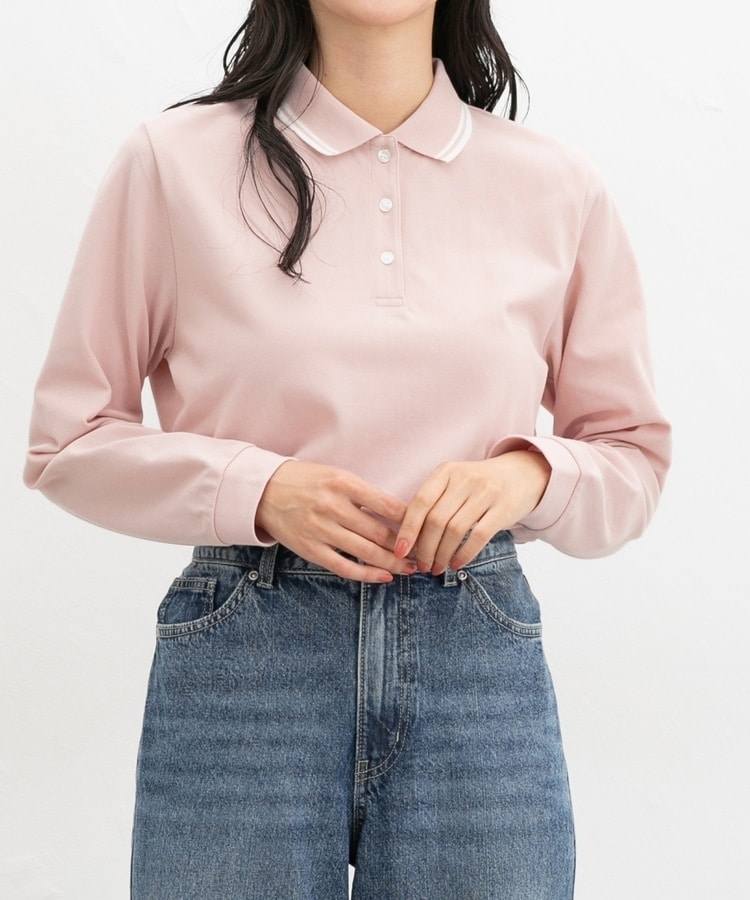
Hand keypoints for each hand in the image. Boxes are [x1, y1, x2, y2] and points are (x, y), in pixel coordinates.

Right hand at [256, 460, 413, 582]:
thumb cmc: (307, 482)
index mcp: (344, 484)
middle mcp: (333, 507)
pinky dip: (368, 574)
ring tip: (411, 567)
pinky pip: (345, 567)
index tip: (427, 530)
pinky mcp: (311, 549)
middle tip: (426, 553)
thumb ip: (365, 494)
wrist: (265, 491)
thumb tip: (400, 514)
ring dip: (393, 563)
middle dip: (407, 546)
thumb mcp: (337, 476)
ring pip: (366, 552)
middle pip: (380, 533)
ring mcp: (321, 530)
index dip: (412, 521)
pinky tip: (385, 576)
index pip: (388, 506)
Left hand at [393, 451, 551, 573]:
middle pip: (436, 520)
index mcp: (446, 472)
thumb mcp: (454, 482)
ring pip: (455, 530)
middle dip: (425, 549)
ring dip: (442, 554)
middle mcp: (464, 479)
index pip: (420, 503)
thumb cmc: (478, 484)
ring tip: (437, 568)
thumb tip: (407, 538)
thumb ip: (433, 502)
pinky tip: (457, 563)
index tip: (400, 551)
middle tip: (422, 565)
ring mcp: (485, 492)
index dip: (408, 529)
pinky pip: (479, 536)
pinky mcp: (503, 508)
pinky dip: (464, 554)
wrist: (522, 473)